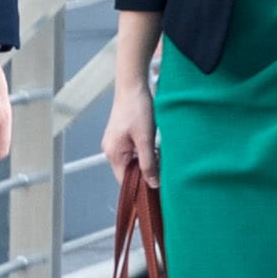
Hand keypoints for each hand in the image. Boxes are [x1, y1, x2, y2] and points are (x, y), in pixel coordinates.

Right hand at [104, 88, 157, 212]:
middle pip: (129, 173)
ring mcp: (117, 143)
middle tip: (164, 174)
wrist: (133, 85)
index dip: (140, 188)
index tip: (157, 192)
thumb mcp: (146, 139)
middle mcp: (112, 151)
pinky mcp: (123, 136)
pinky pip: (134, 152)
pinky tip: (157, 149)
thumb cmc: (137, 109)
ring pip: (134, 162)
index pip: (125, 182)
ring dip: (148, 163)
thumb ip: (148, 163)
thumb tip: (153, 184)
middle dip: (146, 174)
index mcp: (114, 154)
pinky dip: (146, 153)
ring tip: (162, 159)